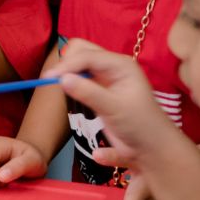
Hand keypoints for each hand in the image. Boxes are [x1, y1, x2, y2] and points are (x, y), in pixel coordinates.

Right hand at [48, 40, 181, 174]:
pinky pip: (80, 75)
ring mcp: (105, 76)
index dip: (67, 65)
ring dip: (68, 69)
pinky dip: (70, 78)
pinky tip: (67, 88)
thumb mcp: (114, 108)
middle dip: (67, 62)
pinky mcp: (99, 89)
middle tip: (53, 81)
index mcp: (121, 65)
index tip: (49, 78)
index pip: (87, 56)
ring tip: (58, 84)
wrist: (151, 147)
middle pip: (82, 51)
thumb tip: (62, 79)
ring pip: (79, 61)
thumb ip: (88, 92)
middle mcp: (113, 66)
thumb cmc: (139, 126)